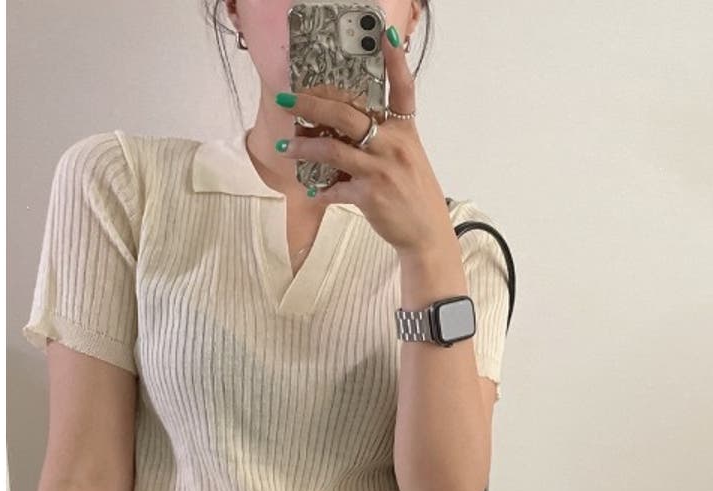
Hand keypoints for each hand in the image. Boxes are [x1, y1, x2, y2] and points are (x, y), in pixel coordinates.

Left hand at [274, 26, 453, 256]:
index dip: (395, 60)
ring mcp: (382, 170)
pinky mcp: (371, 195)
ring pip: (333, 149)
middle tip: (287, 99)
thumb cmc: (414, 194)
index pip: (403, 88)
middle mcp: (394, 145)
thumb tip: (341, 131)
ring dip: (304, 147)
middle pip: (347, 114)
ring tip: (286, 146)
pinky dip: (322, 190)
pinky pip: (336, 188)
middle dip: (311, 105)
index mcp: (405, 131)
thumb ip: (381, 140)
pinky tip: (314, 191)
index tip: (384, 34)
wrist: (427, 233)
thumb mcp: (407, 158)